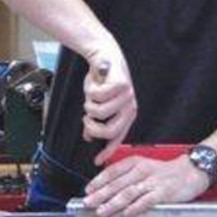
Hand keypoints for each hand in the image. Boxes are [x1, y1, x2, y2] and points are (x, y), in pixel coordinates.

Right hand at [78, 42, 137, 163]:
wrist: (103, 55)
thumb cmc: (101, 81)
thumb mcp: (97, 105)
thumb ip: (96, 121)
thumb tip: (88, 137)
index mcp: (126, 115)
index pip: (118, 139)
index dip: (107, 151)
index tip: (97, 161)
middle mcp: (129, 108)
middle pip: (109, 130)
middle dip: (92, 127)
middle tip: (86, 119)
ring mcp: (127, 96)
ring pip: (100, 113)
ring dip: (89, 106)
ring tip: (91, 98)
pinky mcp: (121, 84)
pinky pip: (99, 97)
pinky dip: (91, 92)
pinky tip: (94, 85)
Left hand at [83, 153, 211, 216]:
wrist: (191, 171)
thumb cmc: (164, 172)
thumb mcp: (143, 166)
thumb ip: (125, 175)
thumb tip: (104, 188)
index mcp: (135, 163)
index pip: (112, 172)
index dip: (98, 181)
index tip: (88, 190)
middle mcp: (142, 171)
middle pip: (117, 184)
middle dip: (100, 194)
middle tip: (88, 203)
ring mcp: (153, 182)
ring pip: (129, 193)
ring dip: (113, 203)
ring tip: (101, 211)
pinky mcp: (164, 193)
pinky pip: (147, 201)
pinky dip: (135, 208)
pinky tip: (126, 214)